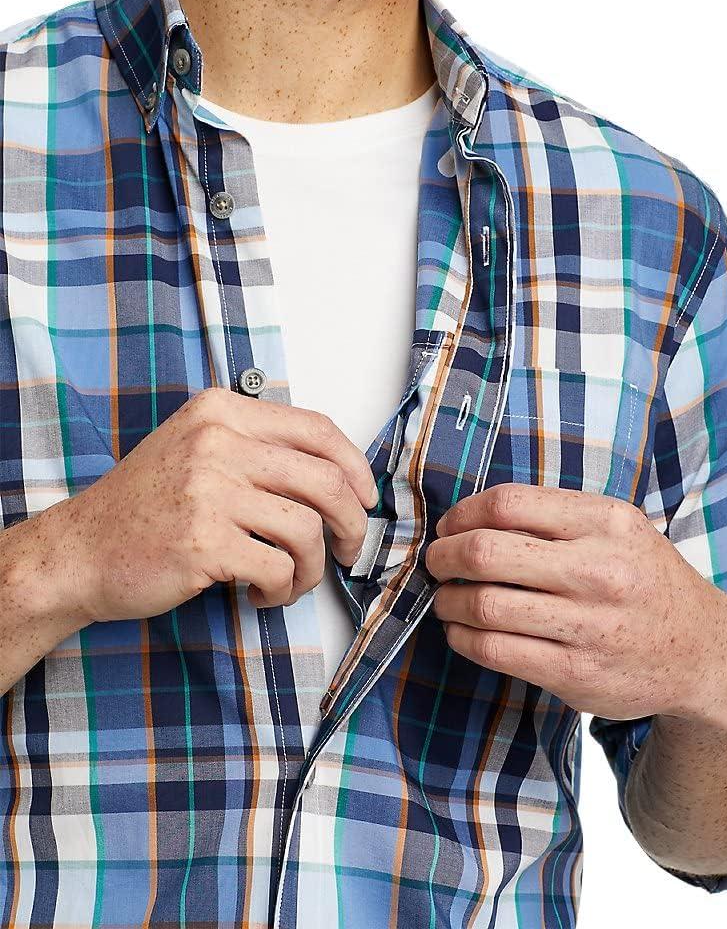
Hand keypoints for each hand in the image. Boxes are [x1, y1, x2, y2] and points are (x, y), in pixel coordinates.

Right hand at [41, 388, 377, 623]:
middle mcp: (217, 442)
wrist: (80, 551)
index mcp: (221, 412)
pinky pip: (279, 569)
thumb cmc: (147, 506)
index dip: (355, 467)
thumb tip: (340, 477)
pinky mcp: (203, 541)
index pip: (317, 428)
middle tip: (349, 549)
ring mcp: (209, 490)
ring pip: (307, 530)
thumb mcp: (198, 449)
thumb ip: (259, 448)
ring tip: (293, 581)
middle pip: (325, 480)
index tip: (365, 498)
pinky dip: (282, 590)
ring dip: (313, 567)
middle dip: (352, 523)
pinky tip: (262, 594)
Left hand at [426, 484, 726, 729]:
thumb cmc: (646, 580)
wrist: (702, 654)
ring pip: (483, 605)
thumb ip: (557, 516)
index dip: (463, 514)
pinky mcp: (576, 674)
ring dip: (447, 601)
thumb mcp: (619, 529)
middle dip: (443, 556)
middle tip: (436, 562)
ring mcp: (588, 626)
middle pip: (485, 553)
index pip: (508, 504)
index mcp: (606, 523)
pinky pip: (495, 651)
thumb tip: (473, 516)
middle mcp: (598, 571)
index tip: (450, 527)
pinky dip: (463, 638)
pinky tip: (462, 631)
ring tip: (445, 598)